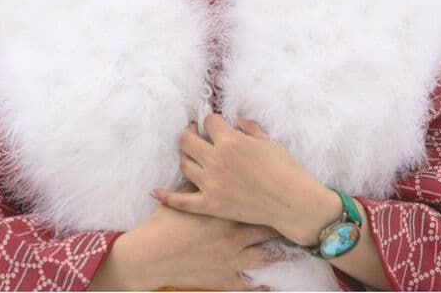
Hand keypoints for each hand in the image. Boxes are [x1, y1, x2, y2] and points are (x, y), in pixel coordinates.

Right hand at [90, 193, 283, 291]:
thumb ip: (198, 181)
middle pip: (266, 224)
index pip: (255, 197)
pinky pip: (249, 283)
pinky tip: (270, 284)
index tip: (278, 187)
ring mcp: (232, 257)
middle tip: (290, 213)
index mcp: (225, 210)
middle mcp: (232, 233)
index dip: (268, 191)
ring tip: (288, 246)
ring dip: (277, 251)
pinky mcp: (226, 278)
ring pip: (266, 255)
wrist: (150, 257)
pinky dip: (260, 285)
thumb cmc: (163, 225)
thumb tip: (205, 161)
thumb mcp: (182, 198)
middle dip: (280, 219)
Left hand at [153, 116, 343, 247]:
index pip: (209, 121)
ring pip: (184, 165)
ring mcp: (211, 183)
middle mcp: (216, 160)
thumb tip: (237, 122)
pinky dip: (167, 196)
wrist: (292, 202)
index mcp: (230, 141)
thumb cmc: (285, 169)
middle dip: (191, 133)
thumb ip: (249, 128)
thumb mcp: (268, 141)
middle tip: (196, 135)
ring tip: (194, 158)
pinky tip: (155, 191)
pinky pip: (182, 201)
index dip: (213, 122)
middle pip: (187, 140)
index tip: (218, 126)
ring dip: (187, 158)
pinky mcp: (210, 205)